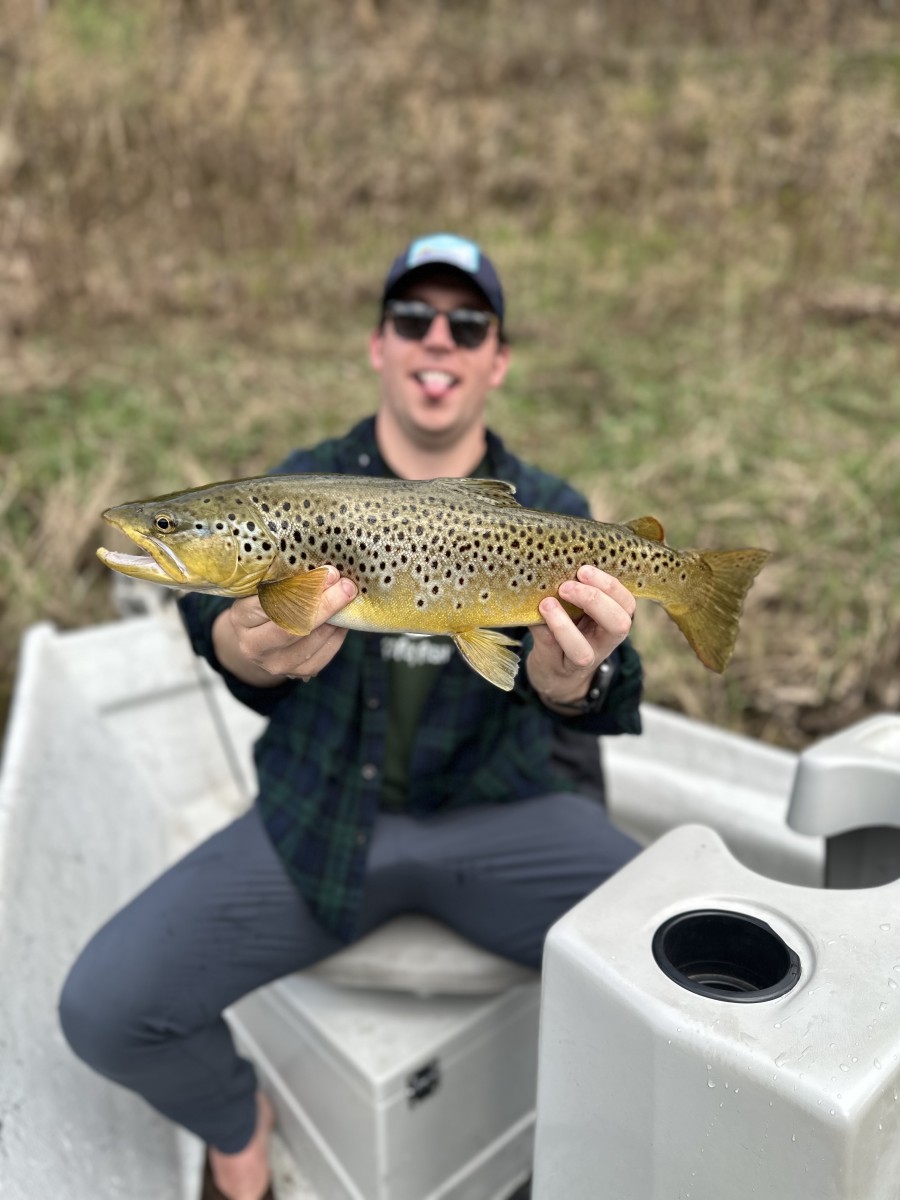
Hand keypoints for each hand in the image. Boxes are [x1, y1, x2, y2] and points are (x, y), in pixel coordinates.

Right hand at [214, 566, 357, 685]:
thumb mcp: (263, 590)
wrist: (259, 640)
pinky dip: (338, 633)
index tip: (328, 573)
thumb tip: (323, 570)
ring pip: (312, 641)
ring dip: (335, 618)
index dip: (303, 588)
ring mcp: (275, 664)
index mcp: (240, 619)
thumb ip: (285, 581)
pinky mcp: (298, 673)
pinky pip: (324, 653)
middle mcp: (253, 646)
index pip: (271, 602)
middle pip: (292, 627)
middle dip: (324, 604)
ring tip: (348, 597)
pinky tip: (343, 618)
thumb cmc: (263, 605)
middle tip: (346, 586)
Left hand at [526, 566, 634, 707]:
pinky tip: (534, 613)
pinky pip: (551, 650)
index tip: (584, 570)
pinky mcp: (557, 667)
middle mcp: (605, 642)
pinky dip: (542, 630)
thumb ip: (577, 588)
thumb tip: (554, 558)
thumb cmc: (572, 627)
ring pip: (581, 651)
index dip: (610, 586)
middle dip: (594, 600)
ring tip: (547, 603)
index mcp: (614, 620)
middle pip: (618, 625)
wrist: (557, 671)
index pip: (627, 603)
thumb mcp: (581, 609)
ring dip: (563, 625)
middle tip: (566, 586)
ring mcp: (582, 660)